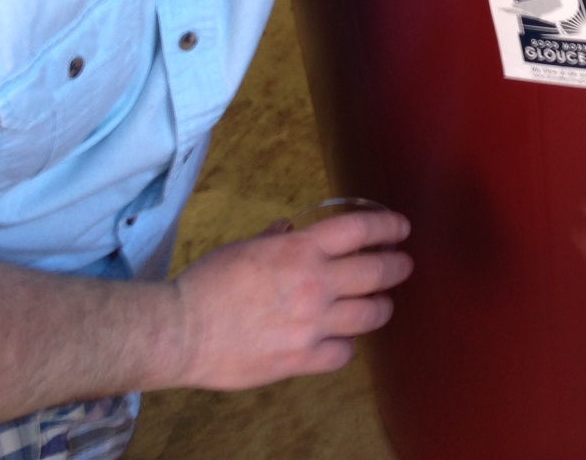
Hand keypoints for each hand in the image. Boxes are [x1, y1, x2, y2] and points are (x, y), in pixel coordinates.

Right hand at [170, 209, 413, 388]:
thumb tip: (289, 229)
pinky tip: (341, 342)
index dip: (388, 226)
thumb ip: (274, 239)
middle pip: (377, 272)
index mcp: (301, 250)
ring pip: (370, 315)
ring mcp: (313, 324)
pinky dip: (346, 346)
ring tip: (382, 305)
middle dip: (397, 266)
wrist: (181, 331)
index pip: (361, 230)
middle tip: (404, 265)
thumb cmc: (207, 283)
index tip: (400, 227)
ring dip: (381, 307)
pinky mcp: (302, 358)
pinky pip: (343, 353)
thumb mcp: (244, 246)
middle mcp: (315, 284)